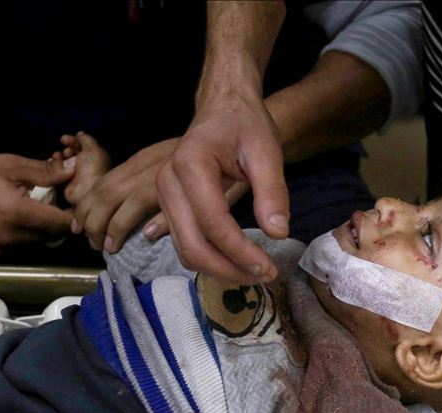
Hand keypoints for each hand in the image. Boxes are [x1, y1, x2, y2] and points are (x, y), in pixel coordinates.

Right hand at [0, 153, 75, 261]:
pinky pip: (18, 250)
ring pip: (37, 244)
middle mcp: (10, 239)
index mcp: (17, 214)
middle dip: (59, 221)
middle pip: (52, 236)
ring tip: (32, 209)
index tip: (77, 204)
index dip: (75, 215)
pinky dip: (22, 237)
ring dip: (41, 230)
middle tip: (56, 203)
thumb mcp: (10, 165)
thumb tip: (74, 170)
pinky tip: (12, 220)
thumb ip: (45, 171)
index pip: (63, 224)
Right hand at [55, 132, 110, 210]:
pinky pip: (60, 170)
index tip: (65, 138)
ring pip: (66, 161)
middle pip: (74, 153)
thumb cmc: (93, 167)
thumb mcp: (93, 148)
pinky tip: (55, 161)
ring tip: (60, 155)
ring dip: (61, 155)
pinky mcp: (67, 183)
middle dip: (68, 148)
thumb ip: (86, 139)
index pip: (84, 146)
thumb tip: (80, 134)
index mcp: (97, 158)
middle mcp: (87, 166)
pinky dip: (56, 164)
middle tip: (65, 148)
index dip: (75, 140)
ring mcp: (76, 175)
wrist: (87, 190)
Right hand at [156, 89, 288, 284]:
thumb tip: (277, 233)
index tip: (267, 268)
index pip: (212, 222)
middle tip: (263, 276)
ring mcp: (164, 195)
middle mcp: (168, 182)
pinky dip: (209, 259)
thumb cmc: (245, 124)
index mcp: (191, 164)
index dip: (240, 252)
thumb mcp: (267, 151)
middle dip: (228, 269)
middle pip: (192, 244)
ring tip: (253, 272)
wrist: (223, 107)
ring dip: (219, 269)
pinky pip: (184, 242)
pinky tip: (236, 263)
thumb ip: (272, 192)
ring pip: (185, 250)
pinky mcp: (168, 206)